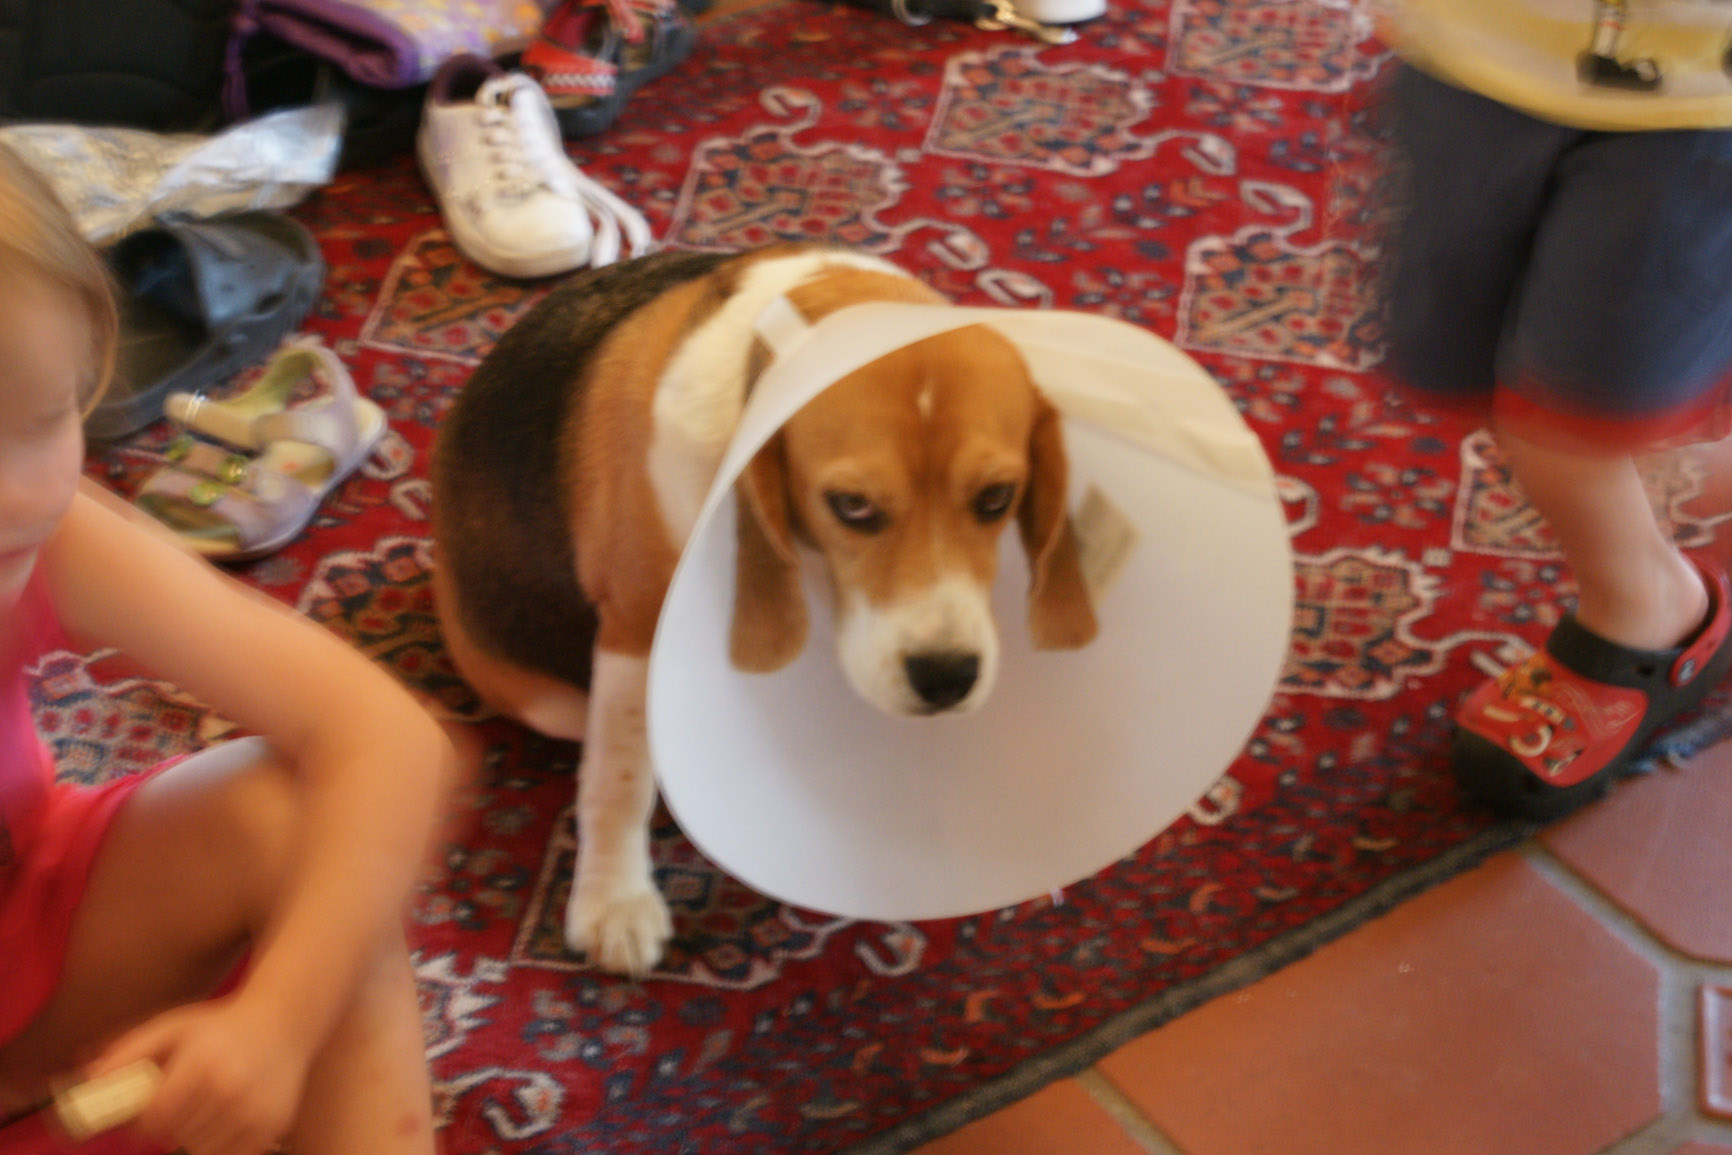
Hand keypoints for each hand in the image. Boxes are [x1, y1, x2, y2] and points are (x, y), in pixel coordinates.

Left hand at [89, 992, 314, 1154]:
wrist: (285, 1022)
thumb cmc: (221, 1026)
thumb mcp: (174, 1026)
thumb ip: (131, 1050)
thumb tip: (89, 1080)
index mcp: (203, 1062)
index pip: (156, 1117)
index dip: (144, 1122)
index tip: (148, 1114)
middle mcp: (231, 1087)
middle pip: (176, 1134)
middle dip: (168, 1127)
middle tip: (176, 1109)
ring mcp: (254, 1110)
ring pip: (200, 1148)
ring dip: (192, 1137)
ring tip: (201, 1112)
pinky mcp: (272, 1125)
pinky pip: (230, 1154)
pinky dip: (219, 1145)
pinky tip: (222, 1121)